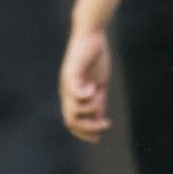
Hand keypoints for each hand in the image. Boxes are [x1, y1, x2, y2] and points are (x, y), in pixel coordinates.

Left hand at [60, 27, 111, 142]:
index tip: (100, 137)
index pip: (73, 123)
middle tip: (106, 125)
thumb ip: (98, 101)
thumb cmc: (95, 58)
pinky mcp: (70, 74)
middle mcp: (66, 93)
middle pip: (71, 122)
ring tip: (100, 97)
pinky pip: (75, 94)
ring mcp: (67, 84)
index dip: (85, 134)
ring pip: (73, 111)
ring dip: (91, 110)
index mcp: (72, 97)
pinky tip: (94, 88)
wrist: (91, 36)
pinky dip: (86, 96)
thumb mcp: (99, 84)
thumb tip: (99, 119)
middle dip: (89, 128)